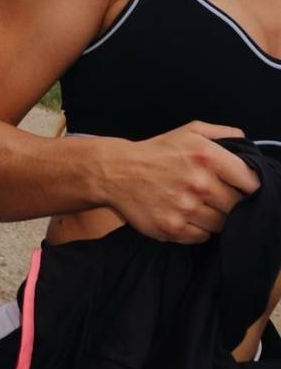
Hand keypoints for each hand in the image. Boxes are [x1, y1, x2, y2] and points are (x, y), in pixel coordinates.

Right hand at [103, 121, 260, 243]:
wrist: (116, 172)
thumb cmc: (157, 152)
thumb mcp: (189, 131)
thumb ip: (223, 133)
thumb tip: (246, 143)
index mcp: (207, 156)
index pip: (251, 182)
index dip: (248, 185)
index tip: (239, 187)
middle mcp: (199, 183)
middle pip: (238, 206)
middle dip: (230, 202)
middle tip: (215, 197)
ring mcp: (186, 208)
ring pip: (222, 224)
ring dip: (214, 217)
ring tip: (198, 206)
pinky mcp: (173, 228)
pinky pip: (202, 237)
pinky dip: (198, 229)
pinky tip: (186, 215)